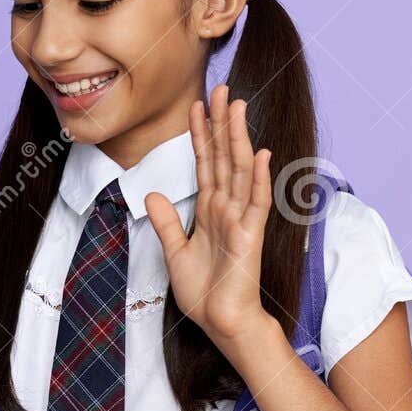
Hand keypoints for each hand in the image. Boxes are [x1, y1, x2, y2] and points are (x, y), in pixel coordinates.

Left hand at [144, 84, 274, 347]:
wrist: (221, 322)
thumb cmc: (204, 292)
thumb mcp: (174, 252)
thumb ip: (166, 222)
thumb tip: (151, 194)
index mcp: (210, 210)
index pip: (205, 163)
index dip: (200, 134)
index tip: (197, 105)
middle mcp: (227, 209)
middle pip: (223, 157)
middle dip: (221, 123)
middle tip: (221, 88)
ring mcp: (241, 220)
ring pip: (240, 170)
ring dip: (238, 138)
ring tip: (237, 107)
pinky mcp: (250, 236)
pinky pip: (256, 202)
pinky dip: (258, 178)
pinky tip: (260, 154)